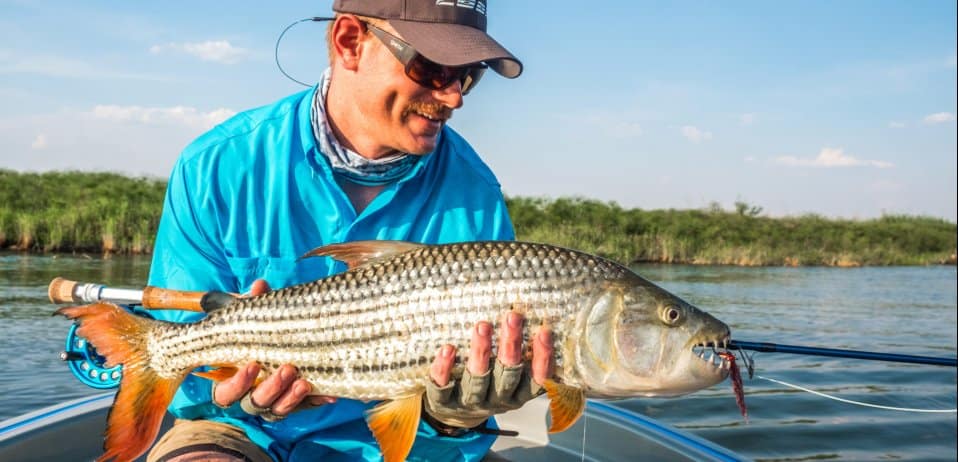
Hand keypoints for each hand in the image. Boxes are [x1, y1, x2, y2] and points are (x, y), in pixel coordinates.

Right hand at [211, 279, 336, 419]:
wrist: (285, 341)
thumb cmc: (259, 334)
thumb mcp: (256, 320)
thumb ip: (255, 305)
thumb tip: (260, 285)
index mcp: (234, 381)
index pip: (226, 393)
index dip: (237, 382)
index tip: (252, 364)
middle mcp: (252, 397)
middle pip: (256, 403)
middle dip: (271, 388)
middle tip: (287, 368)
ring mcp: (275, 403)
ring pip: (279, 410)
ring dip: (291, 398)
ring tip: (304, 382)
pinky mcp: (297, 404)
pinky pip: (306, 407)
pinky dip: (317, 400)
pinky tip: (329, 394)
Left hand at [425, 311, 554, 430]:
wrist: (454, 412)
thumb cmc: (488, 383)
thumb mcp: (508, 373)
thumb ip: (517, 350)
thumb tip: (526, 309)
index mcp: (518, 392)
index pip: (537, 379)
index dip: (542, 358)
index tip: (544, 332)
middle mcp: (498, 399)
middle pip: (508, 374)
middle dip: (511, 345)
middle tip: (513, 317)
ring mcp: (471, 402)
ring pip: (478, 378)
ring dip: (481, 351)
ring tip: (482, 326)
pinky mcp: (445, 402)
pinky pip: (444, 386)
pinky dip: (445, 367)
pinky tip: (448, 349)